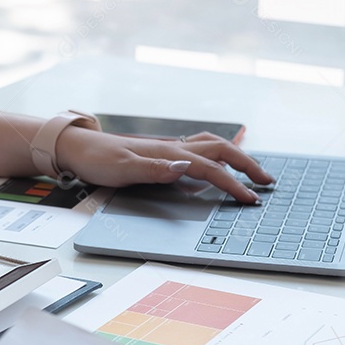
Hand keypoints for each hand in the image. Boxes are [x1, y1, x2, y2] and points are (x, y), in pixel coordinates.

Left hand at [54, 128, 273, 203]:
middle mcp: (172, 148)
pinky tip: (220, 156)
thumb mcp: (122, 168)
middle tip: (267, 182)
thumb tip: (186, 167)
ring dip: (235, 155)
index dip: (233, 184)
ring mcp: (168, 148)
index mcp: (168, 154)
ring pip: (211, 145)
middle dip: (246, 165)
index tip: (252, 199)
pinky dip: (217, 151)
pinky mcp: (162, 151)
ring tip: (253, 169)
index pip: (209, 168)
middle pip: (220, 151)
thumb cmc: (97, 160)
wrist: (77, 147)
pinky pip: (198, 147)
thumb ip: (155, 168)